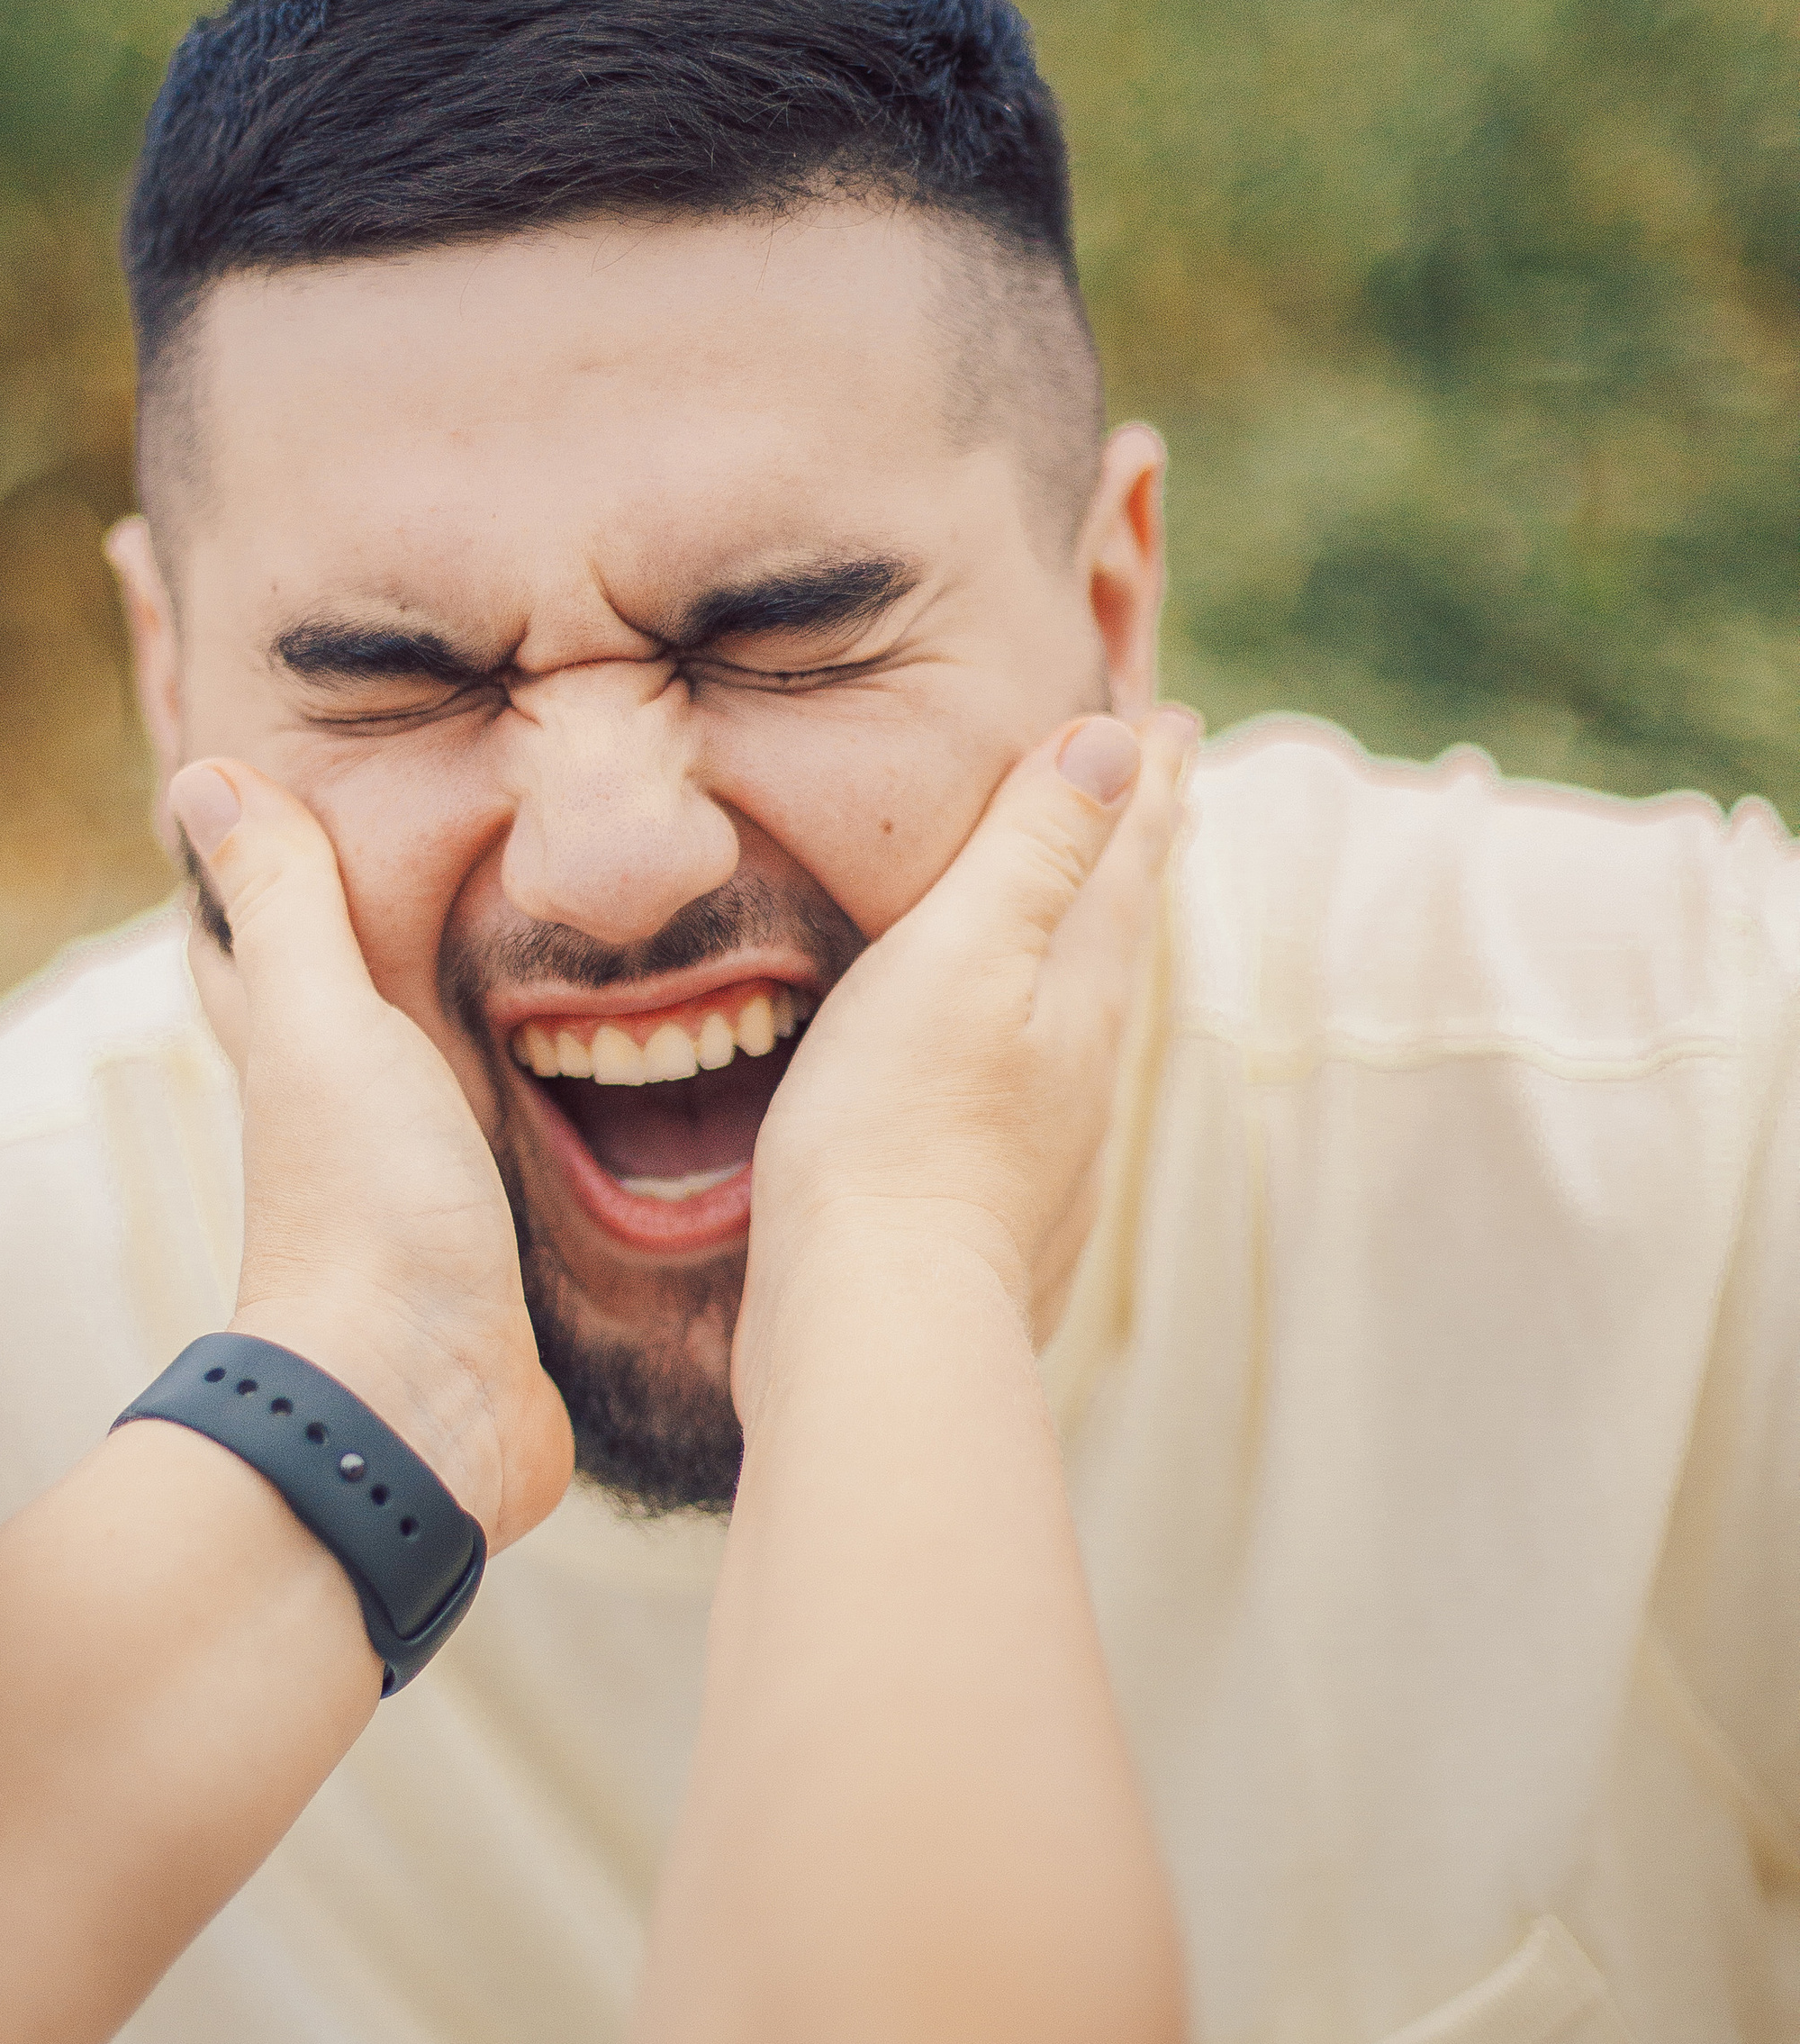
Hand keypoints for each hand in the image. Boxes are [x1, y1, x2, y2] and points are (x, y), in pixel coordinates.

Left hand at [172, 759, 572, 1548]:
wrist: (425, 1408)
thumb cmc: (364, 1211)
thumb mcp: (327, 1027)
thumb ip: (288, 906)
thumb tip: (203, 775)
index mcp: (299, 1062)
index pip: (255, 950)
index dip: (263, 875)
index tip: (294, 797)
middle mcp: (347, 1129)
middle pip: (353, 1017)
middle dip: (387, 946)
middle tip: (462, 856)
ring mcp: (420, 1200)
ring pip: (444, 1090)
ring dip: (490, 1034)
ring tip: (568, 957)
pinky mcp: (495, 1262)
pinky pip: (521, 1167)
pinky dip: (555, 1125)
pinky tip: (616, 1101)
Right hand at [732, 708, 1194, 1419]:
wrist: (876, 1321)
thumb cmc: (898, 1130)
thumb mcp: (962, 955)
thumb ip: (1035, 849)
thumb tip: (1116, 741)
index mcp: (1083, 988)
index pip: (1127, 857)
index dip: (1143, 782)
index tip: (1168, 722)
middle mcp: (1084, 1065)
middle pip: (1121, 929)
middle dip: (1133, 851)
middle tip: (1160, 791)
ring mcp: (1047, 1144)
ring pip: (1085, 1010)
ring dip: (1092, 940)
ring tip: (1094, 905)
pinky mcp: (996, 1204)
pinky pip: (1036, 1083)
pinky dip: (1037, 1030)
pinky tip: (1012, 1055)